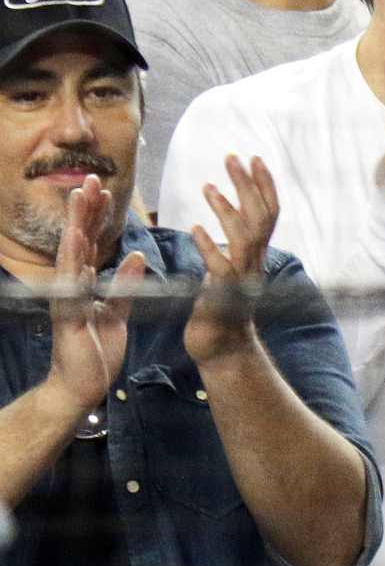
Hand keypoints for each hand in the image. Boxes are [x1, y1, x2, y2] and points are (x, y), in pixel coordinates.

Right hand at [48, 175, 144, 412]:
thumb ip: (125, 285)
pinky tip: (76, 243)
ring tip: (79, 199)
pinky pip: (72, 287)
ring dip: (75, 227)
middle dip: (85, 210)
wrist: (82, 386)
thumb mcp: (117, 313)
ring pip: (71, 257)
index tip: (103, 189)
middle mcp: (73, 286)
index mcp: (85, 284)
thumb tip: (135, 256)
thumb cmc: (96, 351)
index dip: (96, 216)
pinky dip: (74, 264)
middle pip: (79, 241)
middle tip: (90, 178)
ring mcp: (68, 300)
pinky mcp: (69, 317)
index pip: (91, 242)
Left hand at [185, 155, 277, 364]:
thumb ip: (232, 245)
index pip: (268, 213)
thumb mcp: (228, 270)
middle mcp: (254, 265)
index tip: (254, 158)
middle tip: (233, 157)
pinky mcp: (222, 297)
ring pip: (244, 238)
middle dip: (248, 186)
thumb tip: (230, 216)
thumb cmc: (221, 308)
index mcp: (255, 256)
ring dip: (227, 209)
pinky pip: (220, 268)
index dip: (264, 185)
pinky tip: (195, 229)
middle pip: (260, 218)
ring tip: (207, 187)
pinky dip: (209, 247)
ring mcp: (241, 281)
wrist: (222, 350)